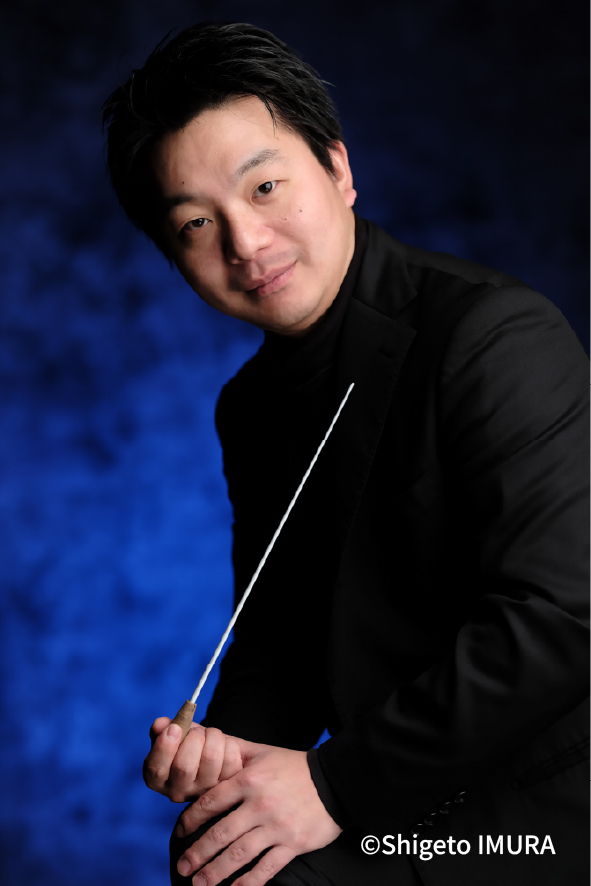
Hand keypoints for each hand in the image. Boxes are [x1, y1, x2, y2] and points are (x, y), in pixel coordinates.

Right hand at [143, 716, 242, 801]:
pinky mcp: (225, 789)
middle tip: (197, 732)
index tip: (174, 728)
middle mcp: (178, 792)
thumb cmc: (193, 743)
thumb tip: (160, 725)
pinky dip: (229, 743)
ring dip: (213, 737)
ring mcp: (202, 793)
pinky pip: (230, 759)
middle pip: (184, 766)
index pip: (156, 770)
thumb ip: (165, 727)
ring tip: (211, 736)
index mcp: (158, 779)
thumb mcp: (177, 733)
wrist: (220, 752)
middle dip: (193, 738)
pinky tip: (225, 746)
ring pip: (210, 758)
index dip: (164, 748)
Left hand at [174, 737, 341, 884]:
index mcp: (250, 779)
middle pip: (221, 833)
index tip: (179, 833)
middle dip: (198, 853)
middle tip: (182, 866)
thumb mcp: (262, 752)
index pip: (212, 801)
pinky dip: (248, 882)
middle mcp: (261, 804)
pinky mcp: (293, 844)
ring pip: (239, 854)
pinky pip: (266, 868)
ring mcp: (277, 826)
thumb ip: (234, 748)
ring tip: (199, 884)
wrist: (335, 781)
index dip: (191, 819)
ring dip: (216, 872)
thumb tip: (204, 736)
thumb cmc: (294, 766)